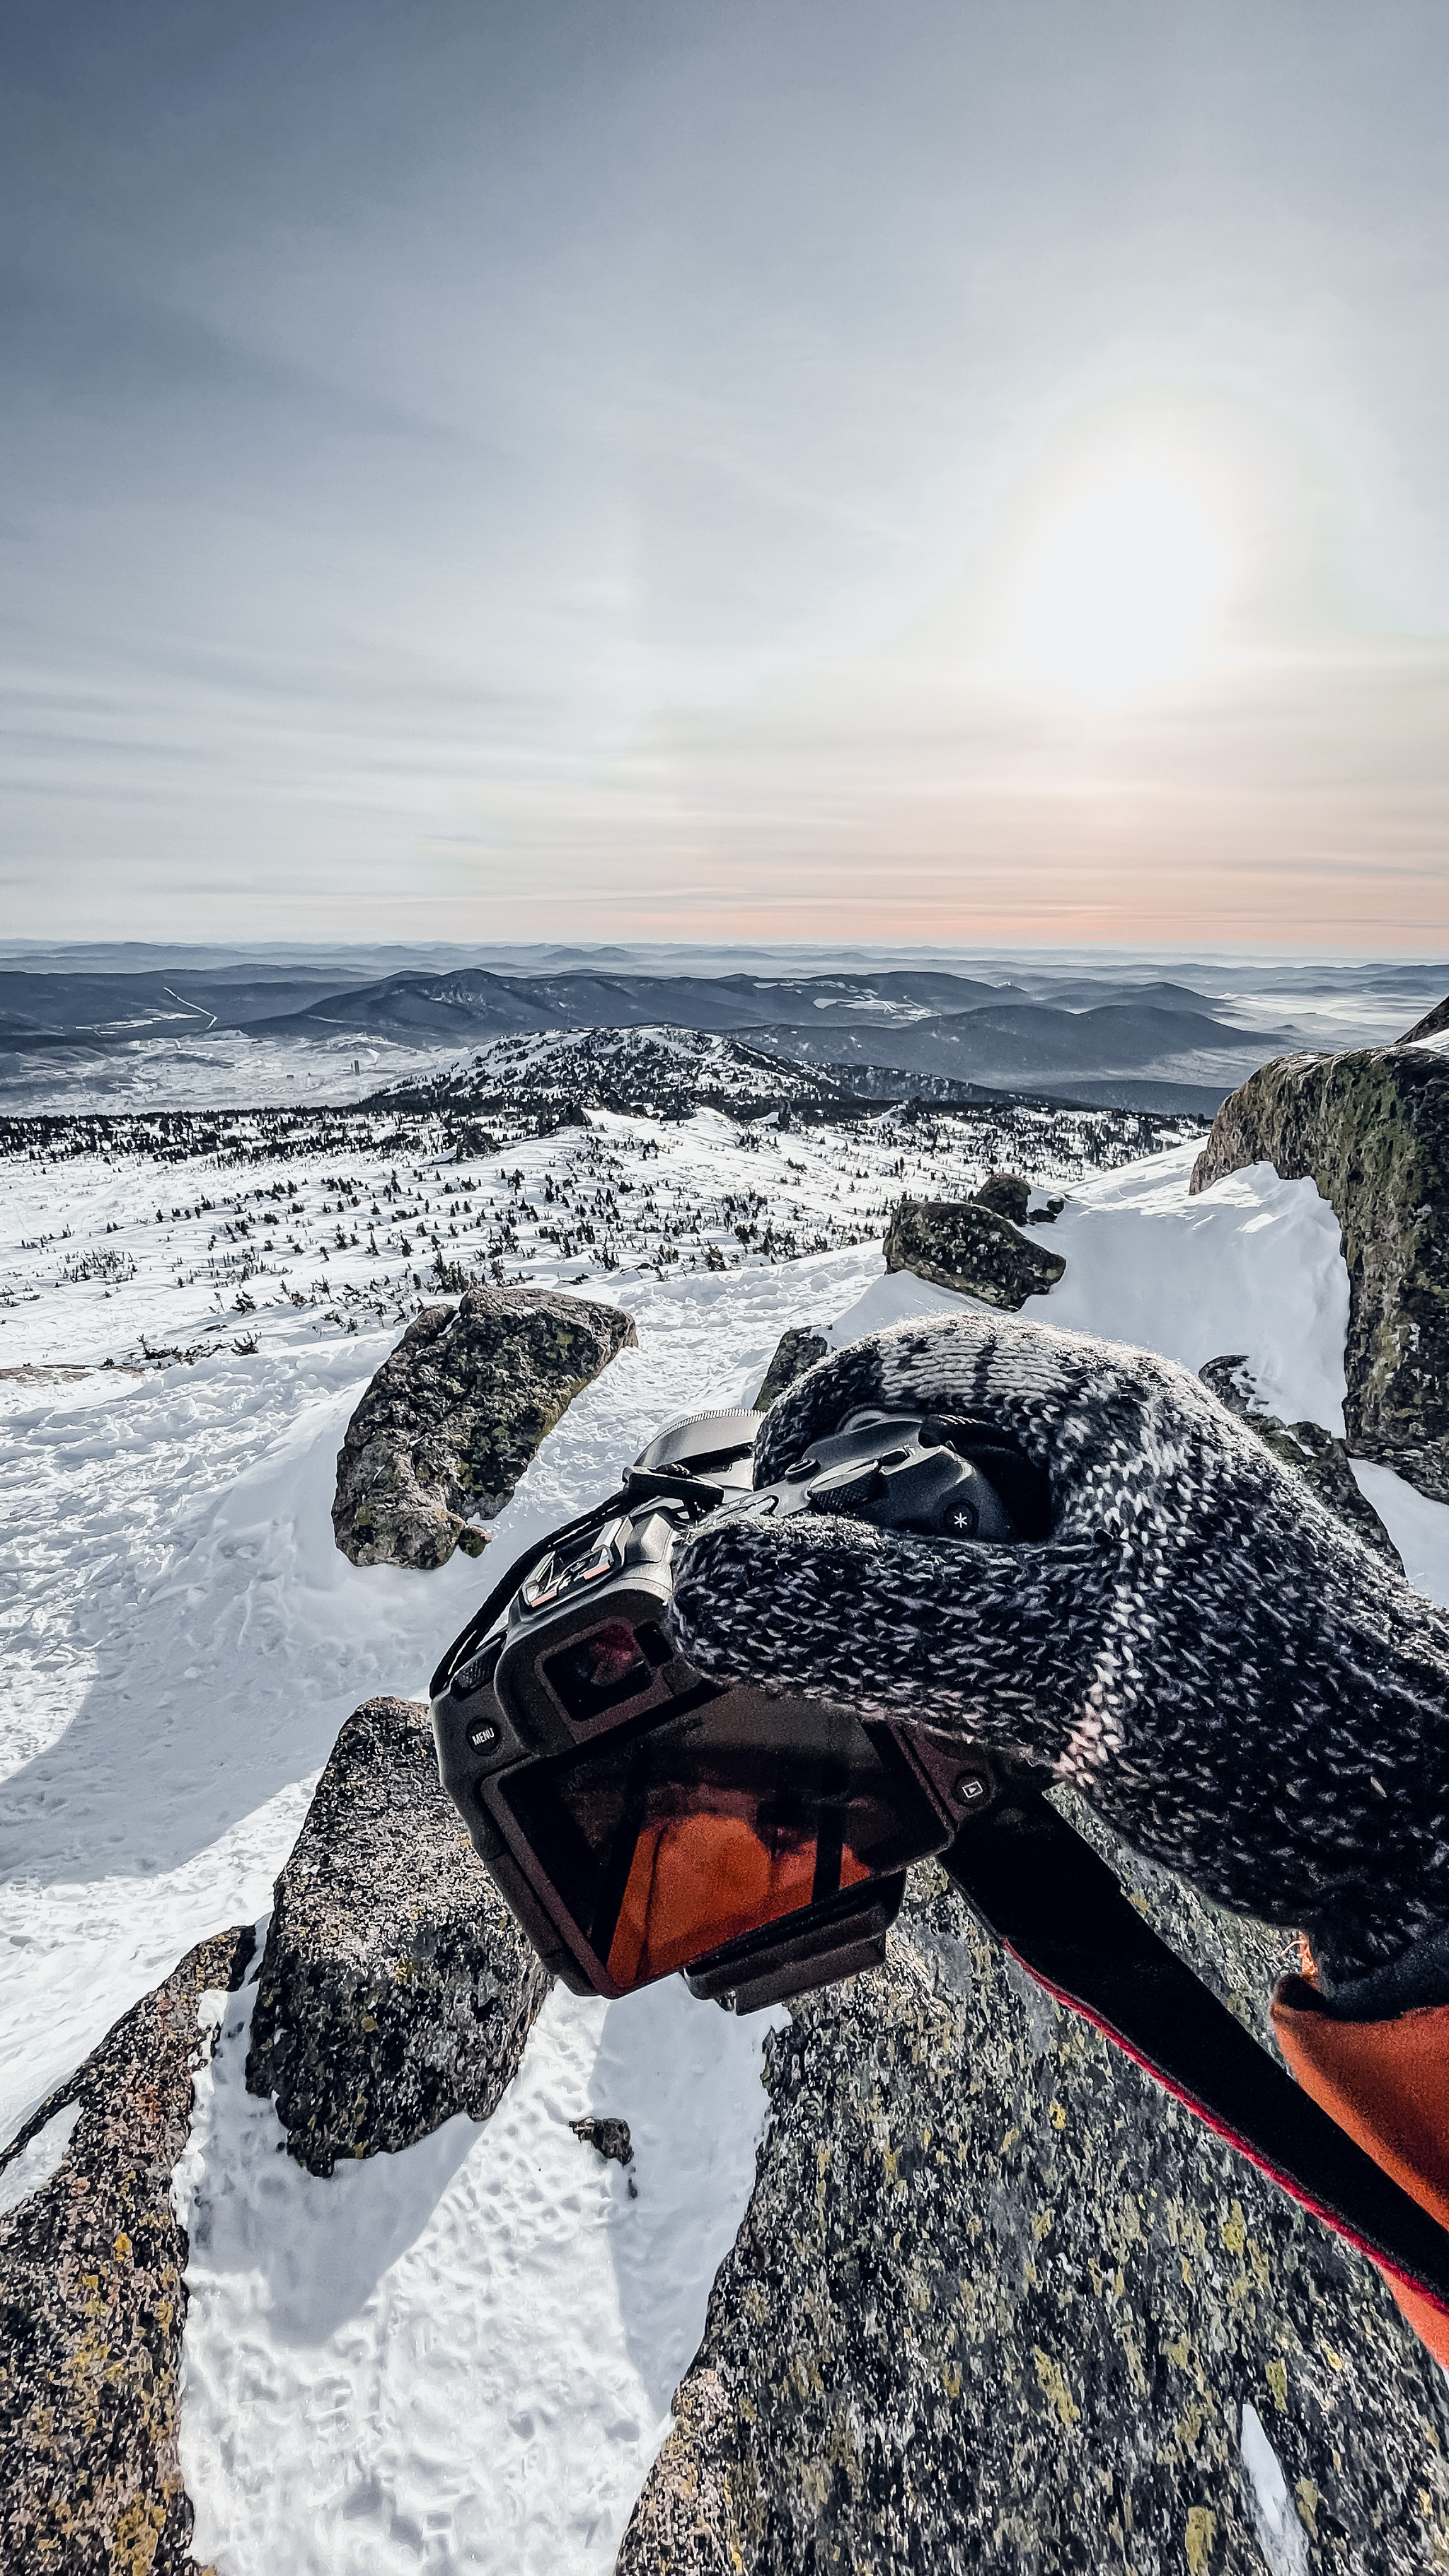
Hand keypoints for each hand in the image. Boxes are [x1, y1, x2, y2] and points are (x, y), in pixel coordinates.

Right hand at [668, 1311, 1448, 1995]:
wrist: (1408, 1830)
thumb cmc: (1272, 1707)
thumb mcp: (1048, 1650)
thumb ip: (877, 1611)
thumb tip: (714, 1580)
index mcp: (1106, 1414)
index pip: (918, 1359)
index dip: (812, 1418)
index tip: (748, 1505)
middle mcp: (1113, 1462)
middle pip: (926, 1454)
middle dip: (842, 1525)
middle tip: (780, 1609)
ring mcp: (1124, 1551)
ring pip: (959, 1549)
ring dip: (889, 1607)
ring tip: (840, 1679)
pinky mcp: (1130, 1638)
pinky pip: (999, 1625)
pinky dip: (943, 1667)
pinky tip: (923, 1732)